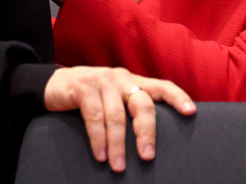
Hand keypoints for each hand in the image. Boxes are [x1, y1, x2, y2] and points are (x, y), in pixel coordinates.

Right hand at [44, 66, 195, 171]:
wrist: (54, 85)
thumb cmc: (91, 98)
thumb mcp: (114, 100)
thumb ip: (130, 110)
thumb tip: (150, 143)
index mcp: (134, 82)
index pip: (161, 86)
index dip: (177, 97)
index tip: (191, 112)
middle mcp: (122, 78)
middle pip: (142, 104)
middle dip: (146, 133)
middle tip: (148, 157)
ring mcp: (102, 80)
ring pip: (116, 115)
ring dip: (118, 144)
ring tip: (119, 167)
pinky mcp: (83, 86)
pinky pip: (94, 116)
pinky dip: (98, 138)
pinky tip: (100, 155)